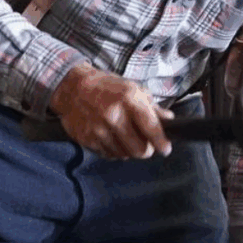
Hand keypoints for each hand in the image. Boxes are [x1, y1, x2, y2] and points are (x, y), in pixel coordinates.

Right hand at [49, 64, 173, 159]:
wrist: (73, 88)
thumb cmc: (107, 87)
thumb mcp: (133, 89)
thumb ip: (152, 107)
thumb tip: (168, 120)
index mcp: (130, 99)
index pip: (151, 128)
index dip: (161, 142)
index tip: (166, 149)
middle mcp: (114, 115)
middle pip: (139, 150)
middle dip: (146, 150)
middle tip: (145, 144)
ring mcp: (99, 129)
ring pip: (124, 155)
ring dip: (129, 150)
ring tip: (126, 137)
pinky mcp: (88, 139)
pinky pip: (109, 154)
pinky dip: (114, 150)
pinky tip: (112, 138)